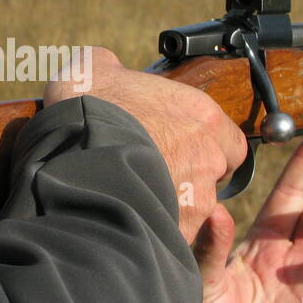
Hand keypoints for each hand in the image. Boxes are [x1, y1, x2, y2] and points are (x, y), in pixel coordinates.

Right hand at [43, 48, 246, 242]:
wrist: (72, 150)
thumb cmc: (87, 105)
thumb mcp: (97, 67)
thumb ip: (116, 70)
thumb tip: (107, 70)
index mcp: (202, 116)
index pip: (230, 142)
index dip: (207, 149)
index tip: (182, 152)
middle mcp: (208, 157)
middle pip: (214, 178)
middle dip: (190, 180)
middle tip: (153, 176)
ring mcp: (196, 198)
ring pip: (194, 211)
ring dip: (170, 207)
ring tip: (132, 200)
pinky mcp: (176, 229)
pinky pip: (171, 235)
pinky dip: (152, 230)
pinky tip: (126, 219)